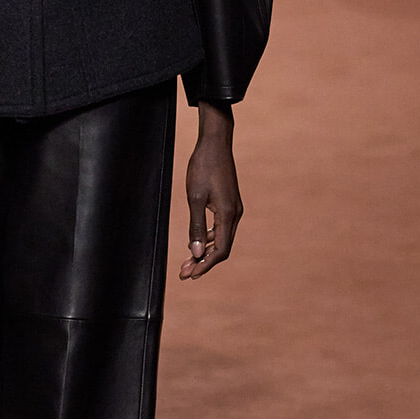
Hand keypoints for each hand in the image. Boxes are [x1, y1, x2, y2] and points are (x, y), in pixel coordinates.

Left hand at [180, 101, 241, 280]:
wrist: (214, 143)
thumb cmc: (203, 168)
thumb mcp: (195, 198)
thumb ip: (195, 227)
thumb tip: (196, 254)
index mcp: (228, 215)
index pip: (220, 251)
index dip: (205, 265)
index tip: (190, 275)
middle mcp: (235, 215)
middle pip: (222, 248)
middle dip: (203, 262)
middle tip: (184, 273)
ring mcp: (233, 209)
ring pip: (221, 238)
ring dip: (205, 251)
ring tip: (187, 261)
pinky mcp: (229, 203)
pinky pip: (221, 228)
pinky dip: (208, 238)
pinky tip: (196, 242)